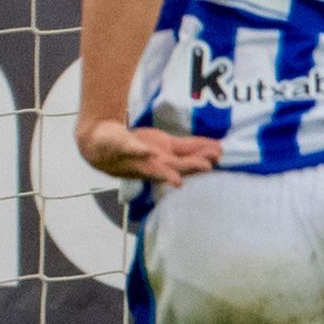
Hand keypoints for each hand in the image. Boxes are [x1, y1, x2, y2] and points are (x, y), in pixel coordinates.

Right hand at [80, 115, 220, 187]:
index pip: (156, 173)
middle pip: (178, 166)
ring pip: (187, 157)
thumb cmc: (105, 146)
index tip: (178, 182)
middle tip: (209, 163)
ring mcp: (165, 156)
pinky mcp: (168, 146)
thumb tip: (147, 153)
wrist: (104, 141)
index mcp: (142, 167)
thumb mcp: (114, 145)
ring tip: (219, 151)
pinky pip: (187, 146)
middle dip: (194, 164)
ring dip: (203, 155)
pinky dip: (200, 145)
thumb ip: (131, 148)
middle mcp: (157, 165)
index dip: (166, 176)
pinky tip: (215, 145)